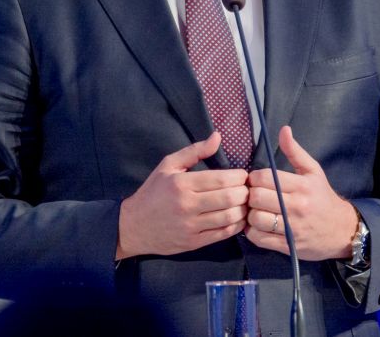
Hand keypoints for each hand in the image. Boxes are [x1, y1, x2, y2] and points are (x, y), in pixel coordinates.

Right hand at [116, 132, 248, 258]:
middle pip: (229, 198)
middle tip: (247, 189)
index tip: (243, 175)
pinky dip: (236, 225)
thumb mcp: (168, 165)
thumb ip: (194, 151)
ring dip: (243, 209)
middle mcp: (186, 205)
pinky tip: (238, 218)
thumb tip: (217, 136)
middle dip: (244, 192)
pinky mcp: (193, 243)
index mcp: (181, 184)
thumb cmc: (153, 192)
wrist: (133, 226)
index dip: (239, 177)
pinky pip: (223, 234)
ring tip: (244, 203)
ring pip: (229, 217)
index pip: (220, 179)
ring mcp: (190, 226)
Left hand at [245, 126, 357, 260]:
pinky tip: (258, 226)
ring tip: (255, 211)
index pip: (264, 178)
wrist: (342, 230)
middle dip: (250, 196)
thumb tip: (283, 130)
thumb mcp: (313, 172)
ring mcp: (292, 228)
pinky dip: (253, 232)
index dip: (253, 178)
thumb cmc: (323, 198)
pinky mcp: (288, 245)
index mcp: (301, 186)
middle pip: (256, 198)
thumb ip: (295, 152)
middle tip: (253, 197)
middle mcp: (296, 206)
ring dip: (250, 215)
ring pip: (255, 219)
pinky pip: (259, 239)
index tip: (255, 182)